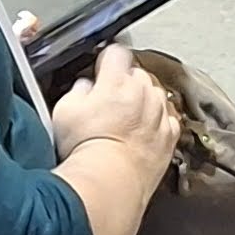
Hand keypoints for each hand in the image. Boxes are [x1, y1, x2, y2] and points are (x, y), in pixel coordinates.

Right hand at [48, 44, 180, 164]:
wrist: (109, 182)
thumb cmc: (85, 148)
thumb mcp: (64, 111)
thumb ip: (78, 90)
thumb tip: (86, 86)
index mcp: (117, 80)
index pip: (116, 52)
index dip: (106, 61)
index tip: (101, 72)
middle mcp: (144, 91)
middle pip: (138, 74)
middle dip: (125, 84)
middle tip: (108, 105)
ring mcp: (160, 113)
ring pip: (155, 95)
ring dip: (143, 102)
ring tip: (124, 124)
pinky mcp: (170, 136)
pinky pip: (167, 120)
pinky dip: (157, 123)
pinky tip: (142, 135)